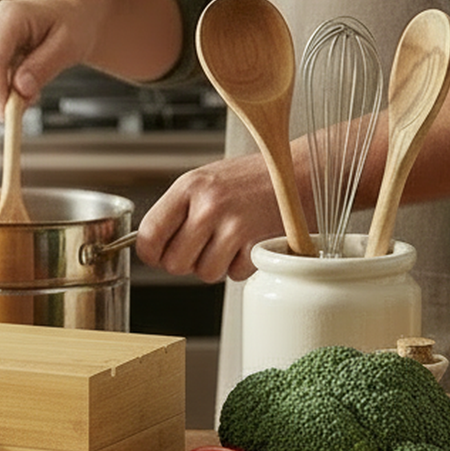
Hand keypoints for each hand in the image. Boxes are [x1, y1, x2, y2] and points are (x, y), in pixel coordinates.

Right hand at [0, 0, 104, 111]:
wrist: (72, 15)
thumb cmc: (73, 25)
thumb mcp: (69, 46)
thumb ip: (44, 67)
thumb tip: (20, 90)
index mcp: (10, 15)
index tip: (8, 115)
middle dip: (3, 96)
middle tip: (34, 100)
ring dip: (4, 92)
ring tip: (34, 83)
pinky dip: (3, 87)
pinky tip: (24, 77)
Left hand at [134, 154, 290, 283]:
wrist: (300, 174)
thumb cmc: (252, 179)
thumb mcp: (206, 181)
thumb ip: (178, 210)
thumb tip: (151, 246)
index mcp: (189, 186)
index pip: (149, 234)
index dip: (151, 253)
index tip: (158, 255)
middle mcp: (208, 205)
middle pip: (174, 263)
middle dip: (186, 262)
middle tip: (202, 247)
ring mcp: (234, 226)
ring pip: (204, 273)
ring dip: (215, 265)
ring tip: (228, 241)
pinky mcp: (258, 245)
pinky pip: (235, 275)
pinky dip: (241, 266)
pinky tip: (249, 243)